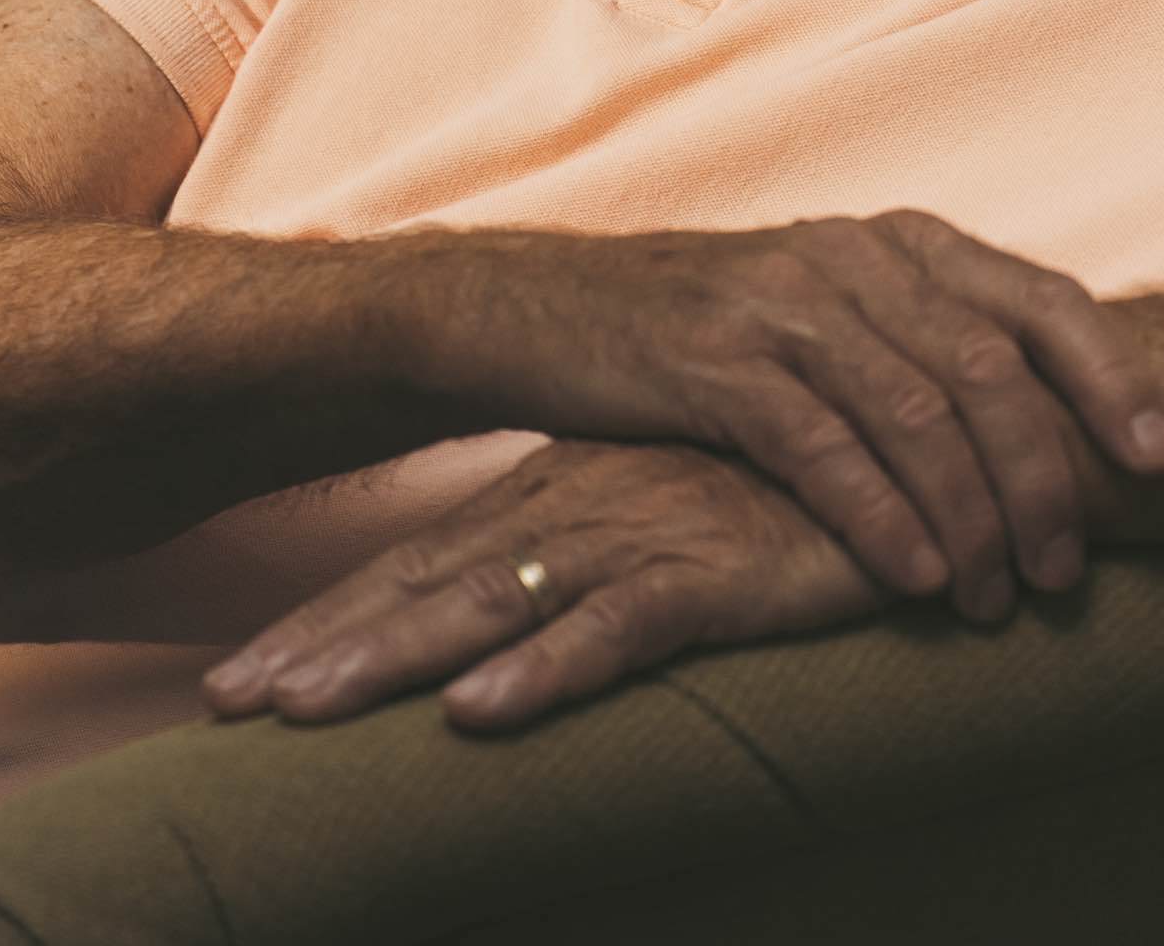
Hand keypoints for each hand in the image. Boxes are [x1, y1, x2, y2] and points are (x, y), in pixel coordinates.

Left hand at [200, 439, 885, 734]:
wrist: (939, 450)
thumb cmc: (812, 492)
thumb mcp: (691, 518)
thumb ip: (614, 557)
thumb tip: (540, 613)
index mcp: (572, 491)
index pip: (428, 562)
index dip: (334, 619)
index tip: (240, 684)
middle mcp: (589, 504)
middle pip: (429, 583)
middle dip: (324, 644)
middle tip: (224, 705)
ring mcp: (647, 529)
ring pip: (493, 602)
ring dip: (391, 659)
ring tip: (300, 713)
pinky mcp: (722, 566)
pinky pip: (621, 626)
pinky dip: (545, 668)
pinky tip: (479, 711)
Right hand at [422, 215, 1163, 619]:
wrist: (538, 309)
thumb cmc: (705, 332)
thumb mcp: (826, 310)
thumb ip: (923, 342)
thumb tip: (1048, 416)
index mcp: (896, 240)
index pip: (1038, 297)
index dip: (1110, 374)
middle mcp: (853, 257)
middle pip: (991, 366)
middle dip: (1046, 474)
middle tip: (1069, 569)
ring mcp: (783, 305)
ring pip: (918, 411)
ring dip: (972, 515)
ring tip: (1001, 597)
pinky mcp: (714, 363)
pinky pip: (823, 447)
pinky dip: (881, 517)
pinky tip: (917, 579)